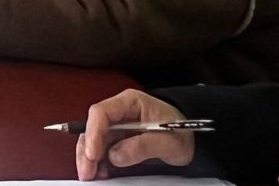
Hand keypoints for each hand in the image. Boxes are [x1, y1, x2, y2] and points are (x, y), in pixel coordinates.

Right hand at [75, 89, 194, 180]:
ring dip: (89, 158)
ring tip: (91, 176)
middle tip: (86, 172)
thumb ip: (142, 146)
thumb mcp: (168, 141)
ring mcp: (117, 127)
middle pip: (93, 128)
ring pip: (93, 140)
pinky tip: (100, 173)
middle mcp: (118, 113)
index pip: (101, 112)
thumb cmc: (182, 133)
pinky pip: (102, 151)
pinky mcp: (118, 141)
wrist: (191, 140)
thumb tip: (114, 156)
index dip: (94, 132)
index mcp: (129, 103)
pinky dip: (98, 163)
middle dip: (87, 150)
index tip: (93, 154)